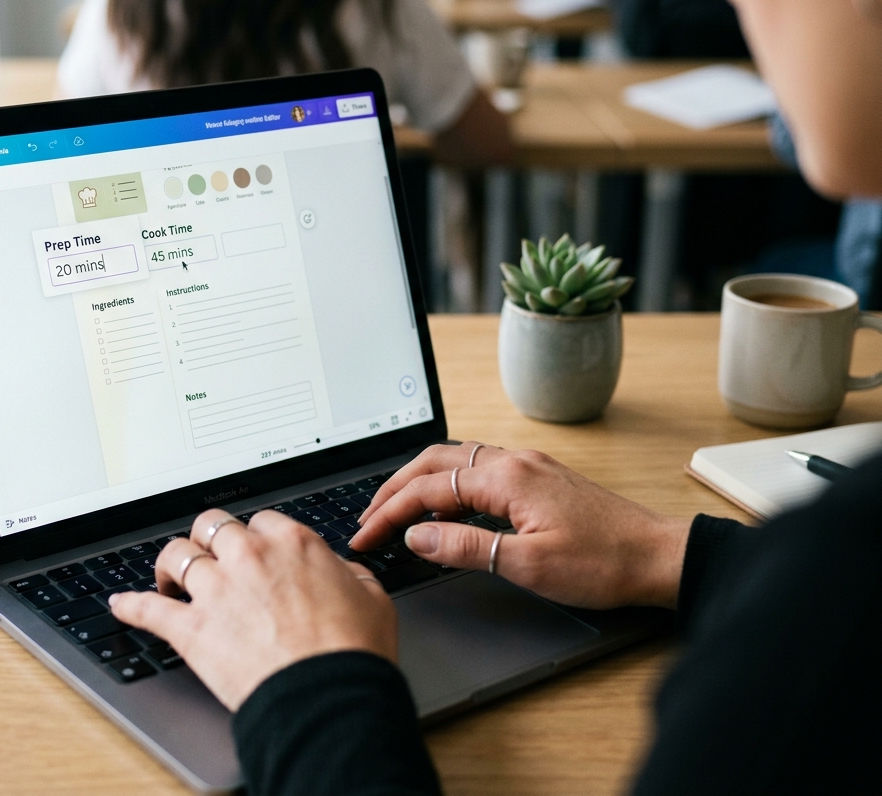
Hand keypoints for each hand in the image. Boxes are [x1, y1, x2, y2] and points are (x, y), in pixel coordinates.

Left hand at [109, 509, 396, 710]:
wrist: (327, 695)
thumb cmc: (353, 651)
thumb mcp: (372, 597)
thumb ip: (349, 574)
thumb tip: (341, 572)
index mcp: (291, 543)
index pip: (260, 521)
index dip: (256, 536)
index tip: (255, 550)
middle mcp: (248, 557)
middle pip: (212, 525)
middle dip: (209, 537)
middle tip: (210, 553)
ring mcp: (215, 590)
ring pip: (176, 555)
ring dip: (170, 565)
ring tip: (169, 577)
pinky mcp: (191, 630)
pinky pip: (149, 610)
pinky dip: (131, 606)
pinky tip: (121, 606)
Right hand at [351, 444, 690, 609]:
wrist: (659, 556)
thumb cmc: (604, 562)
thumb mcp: (528, 565)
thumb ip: (466, 547)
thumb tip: (417, 537)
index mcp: (507, 477)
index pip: (428, 488)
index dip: (389, 513)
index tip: (364, 536)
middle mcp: (514, 460)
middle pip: (434, 462)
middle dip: (394, 489)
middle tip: (367, 519)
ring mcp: (528, 465)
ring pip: (455, 459)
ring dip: (419, 481)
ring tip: (394, 509)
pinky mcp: (539, 477)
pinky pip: (477, 467)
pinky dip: (446, 482)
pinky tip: (443, 504)